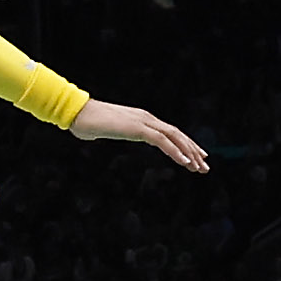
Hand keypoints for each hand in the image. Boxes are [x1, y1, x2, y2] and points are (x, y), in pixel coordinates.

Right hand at [69, 100, 208, 172]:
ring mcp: (143, 121)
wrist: (75, 112)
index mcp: (140, 119)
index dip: (184, 144)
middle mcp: (146, 118)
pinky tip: (185, 162)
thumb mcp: (98, 130)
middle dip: (193, 150)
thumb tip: (92, 135)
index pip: (169, 132)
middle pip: (177, 134)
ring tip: (199, 168)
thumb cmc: (83, 122)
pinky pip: (162, 141)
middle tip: (205, 166)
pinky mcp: (138, 128)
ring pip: (174, 137)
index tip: (195, 157)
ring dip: (189, 153)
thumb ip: (102, 132)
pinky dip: (176, 151)